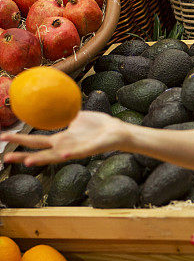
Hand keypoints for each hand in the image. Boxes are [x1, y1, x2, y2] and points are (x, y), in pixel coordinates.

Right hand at [1, 111, 128, 166]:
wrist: (116, 131)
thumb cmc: (97, 125)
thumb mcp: (76, 116)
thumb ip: (64, 112)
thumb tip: (53, 98)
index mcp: (61, 140)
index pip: (35, 141)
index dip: (19, 139)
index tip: (3, 137)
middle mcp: (65, 147)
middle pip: (39, 152)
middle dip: (22, 156)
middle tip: (4, 157)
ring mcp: (75, 150)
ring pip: (55, 157)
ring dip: (41, 159)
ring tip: (27, 162)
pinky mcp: (89, 150)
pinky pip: (78, 152)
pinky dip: (70, 154)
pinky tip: (62, 155)